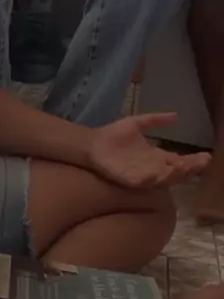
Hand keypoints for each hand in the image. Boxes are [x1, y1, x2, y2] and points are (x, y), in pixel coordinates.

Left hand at [87, 113, 210, 188]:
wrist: (91, 142)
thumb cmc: (113, 135)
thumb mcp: (138, 123)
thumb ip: (156, 120)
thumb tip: (176, 115)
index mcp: (155, 157)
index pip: (179, 161)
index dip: (193, 160)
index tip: (206, 155)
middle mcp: (151, 168)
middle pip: (176, 172)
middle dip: (189, 168)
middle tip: (201, 162)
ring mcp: (141, 175)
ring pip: (163, 179)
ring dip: (175, 173)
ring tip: (185, 166)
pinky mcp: (128, 179)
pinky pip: (143, 182)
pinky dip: (153, 178)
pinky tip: (162, 172)